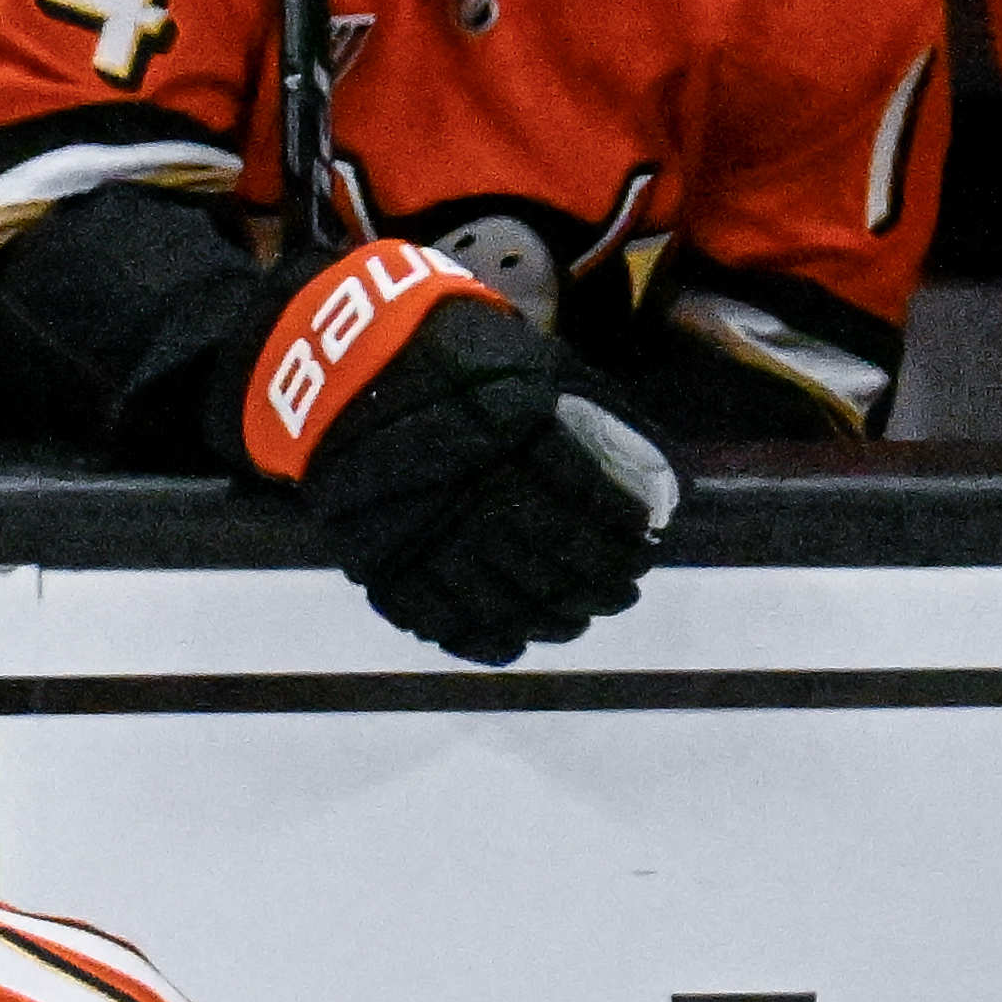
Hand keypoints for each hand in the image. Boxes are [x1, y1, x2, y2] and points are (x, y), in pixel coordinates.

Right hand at [243, 238, 679, 667]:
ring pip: (500, 594)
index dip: (622, 537)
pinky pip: (437, 615)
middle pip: (550, 556)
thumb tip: (658, 473)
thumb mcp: (532, 365)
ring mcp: (422, 527)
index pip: (588, 501)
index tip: (643, 552)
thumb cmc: (454, 359)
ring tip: (577, 620)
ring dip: (549, 616)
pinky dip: (481, 638)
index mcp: (514, 430)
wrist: (342, 366)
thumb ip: (591, 415)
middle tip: (622, 594)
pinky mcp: (381, 556)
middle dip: (596, 584)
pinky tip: (514, 643)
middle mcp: (472, 485)